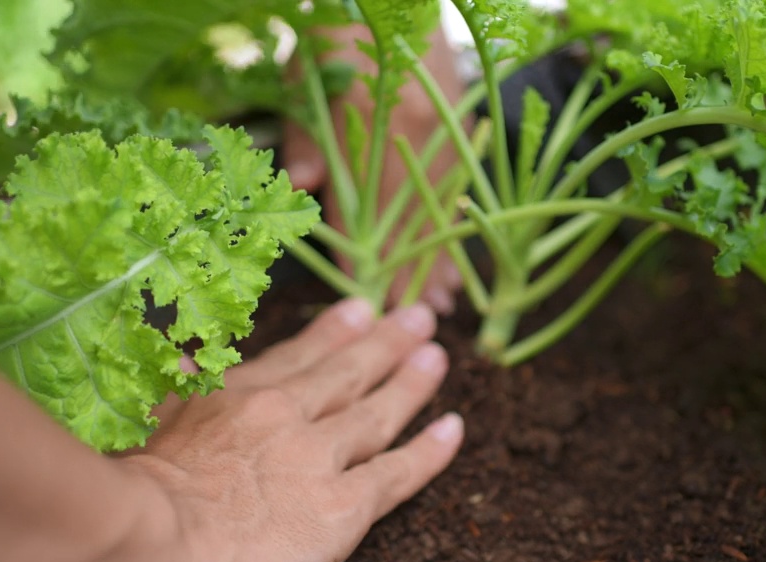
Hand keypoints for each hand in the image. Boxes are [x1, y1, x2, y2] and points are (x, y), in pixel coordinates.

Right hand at [104, 298, 462, 561]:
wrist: (151, 542)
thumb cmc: (130, 492)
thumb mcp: (142, 422)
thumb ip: (172, 390)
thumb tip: (189, 359)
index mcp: (235, 396)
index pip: (296, 358)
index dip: (332, 334)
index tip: (360, 311)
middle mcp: (287, 415)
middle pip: (347, 373)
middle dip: (385, 344)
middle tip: (416, 318)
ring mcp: (320, 458)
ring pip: (378, 412)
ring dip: (411, 382)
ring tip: (437, 356)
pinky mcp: (345, 508)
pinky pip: (398, 472)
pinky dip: (429, 450)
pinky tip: (452, 429)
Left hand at [284, 25, 466, 313]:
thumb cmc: (335, 36)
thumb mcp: (304, 81)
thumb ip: (305, 140)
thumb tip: (302, 192)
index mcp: (365, 133)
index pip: (358, 216)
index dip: (360, 263)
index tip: (364, 302)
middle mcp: (410, 141)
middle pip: (406, 224)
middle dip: (408, 276)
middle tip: (410, 321)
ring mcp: (442, 135)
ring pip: (440, 211)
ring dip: (442, 259)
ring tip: (446, 305)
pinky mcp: (460, 125)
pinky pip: (461, 187)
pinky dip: (460, 223)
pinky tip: (464, 250)